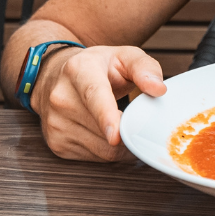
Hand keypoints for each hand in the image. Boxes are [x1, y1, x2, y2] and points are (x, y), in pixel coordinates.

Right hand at [33, 45, 166, 161]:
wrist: (57, 77)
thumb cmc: (97, 67)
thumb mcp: (124, 56)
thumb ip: (145, 68)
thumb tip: (159, 89)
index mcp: (79, 70)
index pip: (94, 96)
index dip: (106, 116)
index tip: (115, 135)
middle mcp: (62, 97)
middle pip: (103, 129)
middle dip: (128, 130)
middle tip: (136, 118)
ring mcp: (56, 123)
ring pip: (102, 149)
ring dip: (120, 143)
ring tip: (120, 122)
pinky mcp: (56, 143)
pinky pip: (94, 158)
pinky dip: (107, 149)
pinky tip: (105, 132)